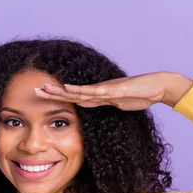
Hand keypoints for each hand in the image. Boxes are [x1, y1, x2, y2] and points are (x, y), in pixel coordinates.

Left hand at [33, 71, 192, 110]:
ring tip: (46, 89)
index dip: (58, 96)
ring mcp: (106, 89)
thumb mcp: (117, 103)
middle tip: (35, 90)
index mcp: (99, 95)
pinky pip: (94, 92)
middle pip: (71, 92)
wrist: (157, 88)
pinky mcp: (114, 90)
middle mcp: (99, 90)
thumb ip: (102, 103)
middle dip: (53, 92)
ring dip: (61, 91)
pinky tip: (69, 89)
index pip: (74, 96)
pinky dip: (81, 91)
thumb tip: (86, 104)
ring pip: (78, 90)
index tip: (44, 96)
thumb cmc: (140, 95)